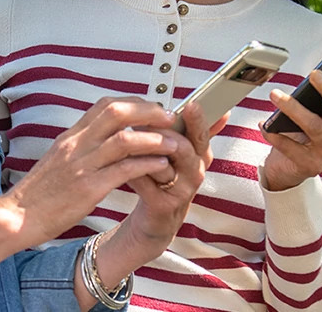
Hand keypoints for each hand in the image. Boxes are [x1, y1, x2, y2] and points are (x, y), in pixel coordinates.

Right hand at [0, 97, 179, 245]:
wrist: (17, 217)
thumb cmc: (39, 193)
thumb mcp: (57, 159)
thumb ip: (80, 146)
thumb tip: (101, 137)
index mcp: (70, 137)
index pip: (105, 105)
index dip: (134, 103)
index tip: (153, 110)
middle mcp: (76, 145)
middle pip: (117, 113)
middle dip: (148, 112)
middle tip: (170, 119)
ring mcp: (81, 165)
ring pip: (125, 140)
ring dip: (154, 139)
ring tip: (175, 143)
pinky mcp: (88, 189)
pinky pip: (124, 170)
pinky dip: (147, 165)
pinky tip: (162, 167)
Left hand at [116, 104, 222, 255]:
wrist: (156, 218)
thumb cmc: (163, 178)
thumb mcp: (175, 151)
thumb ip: (182, 128)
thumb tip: (197, 102)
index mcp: (199, 153)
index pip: (203, 132)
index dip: (199, 119)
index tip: (192, 104)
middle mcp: (196, 171)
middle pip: (186, 147)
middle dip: (163, 132)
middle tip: (143, 121)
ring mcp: (182, 190)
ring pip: (164, 163)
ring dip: (143, 150)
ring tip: (126, 139)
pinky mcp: (164, 205)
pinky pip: (145, 181)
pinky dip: (130, 169)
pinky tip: (118, 163)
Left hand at [259, 43, 321, 191]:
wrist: (287, 167)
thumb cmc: (299, 129)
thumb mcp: (310, 108)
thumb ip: (315, 93)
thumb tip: (315, 71)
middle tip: (313, 73)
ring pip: (315, 127)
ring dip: (293, 108)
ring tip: (275, 94)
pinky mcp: (310, 166)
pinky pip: (293, 149)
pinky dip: (276, 135)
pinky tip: (264, 124)